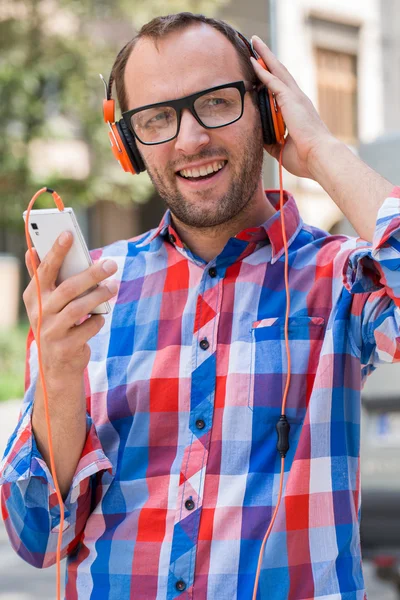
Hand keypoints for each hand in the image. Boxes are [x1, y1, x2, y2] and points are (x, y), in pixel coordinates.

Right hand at [23, 232, 117, 379]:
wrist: (56, 366)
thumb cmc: (55, 324)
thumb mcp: (45, 303)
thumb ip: (42, 278)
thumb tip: (31, 251)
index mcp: (34, 297)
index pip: (44, 270)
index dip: (55, 251)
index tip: (68, 233)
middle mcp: (40, 313)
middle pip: (68, 288)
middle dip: (91, 274)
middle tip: (111, 264)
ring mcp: (51, 332)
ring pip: (79, 308)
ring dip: (100, 296)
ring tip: (113, 286)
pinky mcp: (66, 347)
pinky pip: (89, 327)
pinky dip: (98, 320)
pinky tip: (100, 317)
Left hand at [250, 35, 336, 179]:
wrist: (319, 157)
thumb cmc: (306, 158)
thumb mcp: (282, 148)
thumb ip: (271, 140)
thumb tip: (258, 139)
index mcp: (298, 111)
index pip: (282, 88)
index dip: (272, 76)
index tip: (261, 66)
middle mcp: (298, 100)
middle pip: (280, 72)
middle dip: (268, 58)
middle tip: (257, 44)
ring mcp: (295, 98)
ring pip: (277, 71)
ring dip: (265, 56)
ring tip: (255, 42)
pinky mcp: (291, 100)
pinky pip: (274, 82)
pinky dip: (263, 71)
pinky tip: (254, 61)